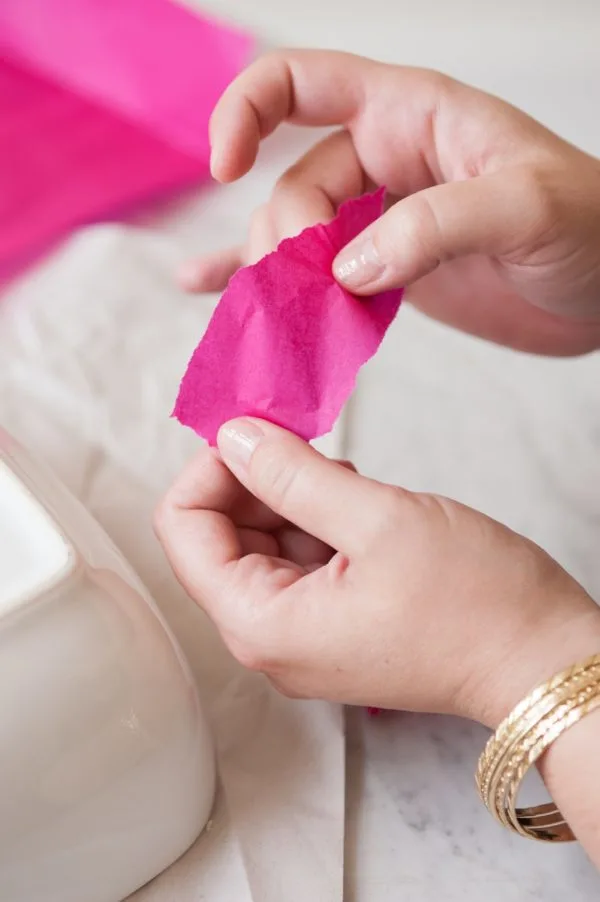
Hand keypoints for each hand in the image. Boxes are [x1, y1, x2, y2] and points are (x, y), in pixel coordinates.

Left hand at [155, 418, 599, 726]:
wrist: (539, 658)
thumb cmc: (475, 601)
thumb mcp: (378, 519)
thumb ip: (292, 474)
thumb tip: (232, 436)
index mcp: (261, 623)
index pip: (183, 528)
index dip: (212, 467)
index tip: (262, 432)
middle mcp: (268, 638)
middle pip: (217, 535)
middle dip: (253, 478)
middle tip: (308, 445)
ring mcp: (300, 635)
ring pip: (259, 542)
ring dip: (288, 495)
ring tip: (345, 478)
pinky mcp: (331, 624)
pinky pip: (297, 559)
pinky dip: (314, 519)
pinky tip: (354, 502)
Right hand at [180, 50, 599, 355]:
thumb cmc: (591, 226)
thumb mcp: (526, 207)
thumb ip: (433, 226)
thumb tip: (345, 269)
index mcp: (411, 114)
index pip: (302, 83)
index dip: (247, 112)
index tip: (225, 169)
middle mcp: (385, 161)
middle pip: (293, 185)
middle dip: (283, 238)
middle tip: (307, 291)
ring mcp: (380, 220)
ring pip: (295, 236)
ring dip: (270, 273)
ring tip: (264, 315)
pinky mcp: (384, 273)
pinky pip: (311, 271)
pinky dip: (263, 282)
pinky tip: (212, 290)